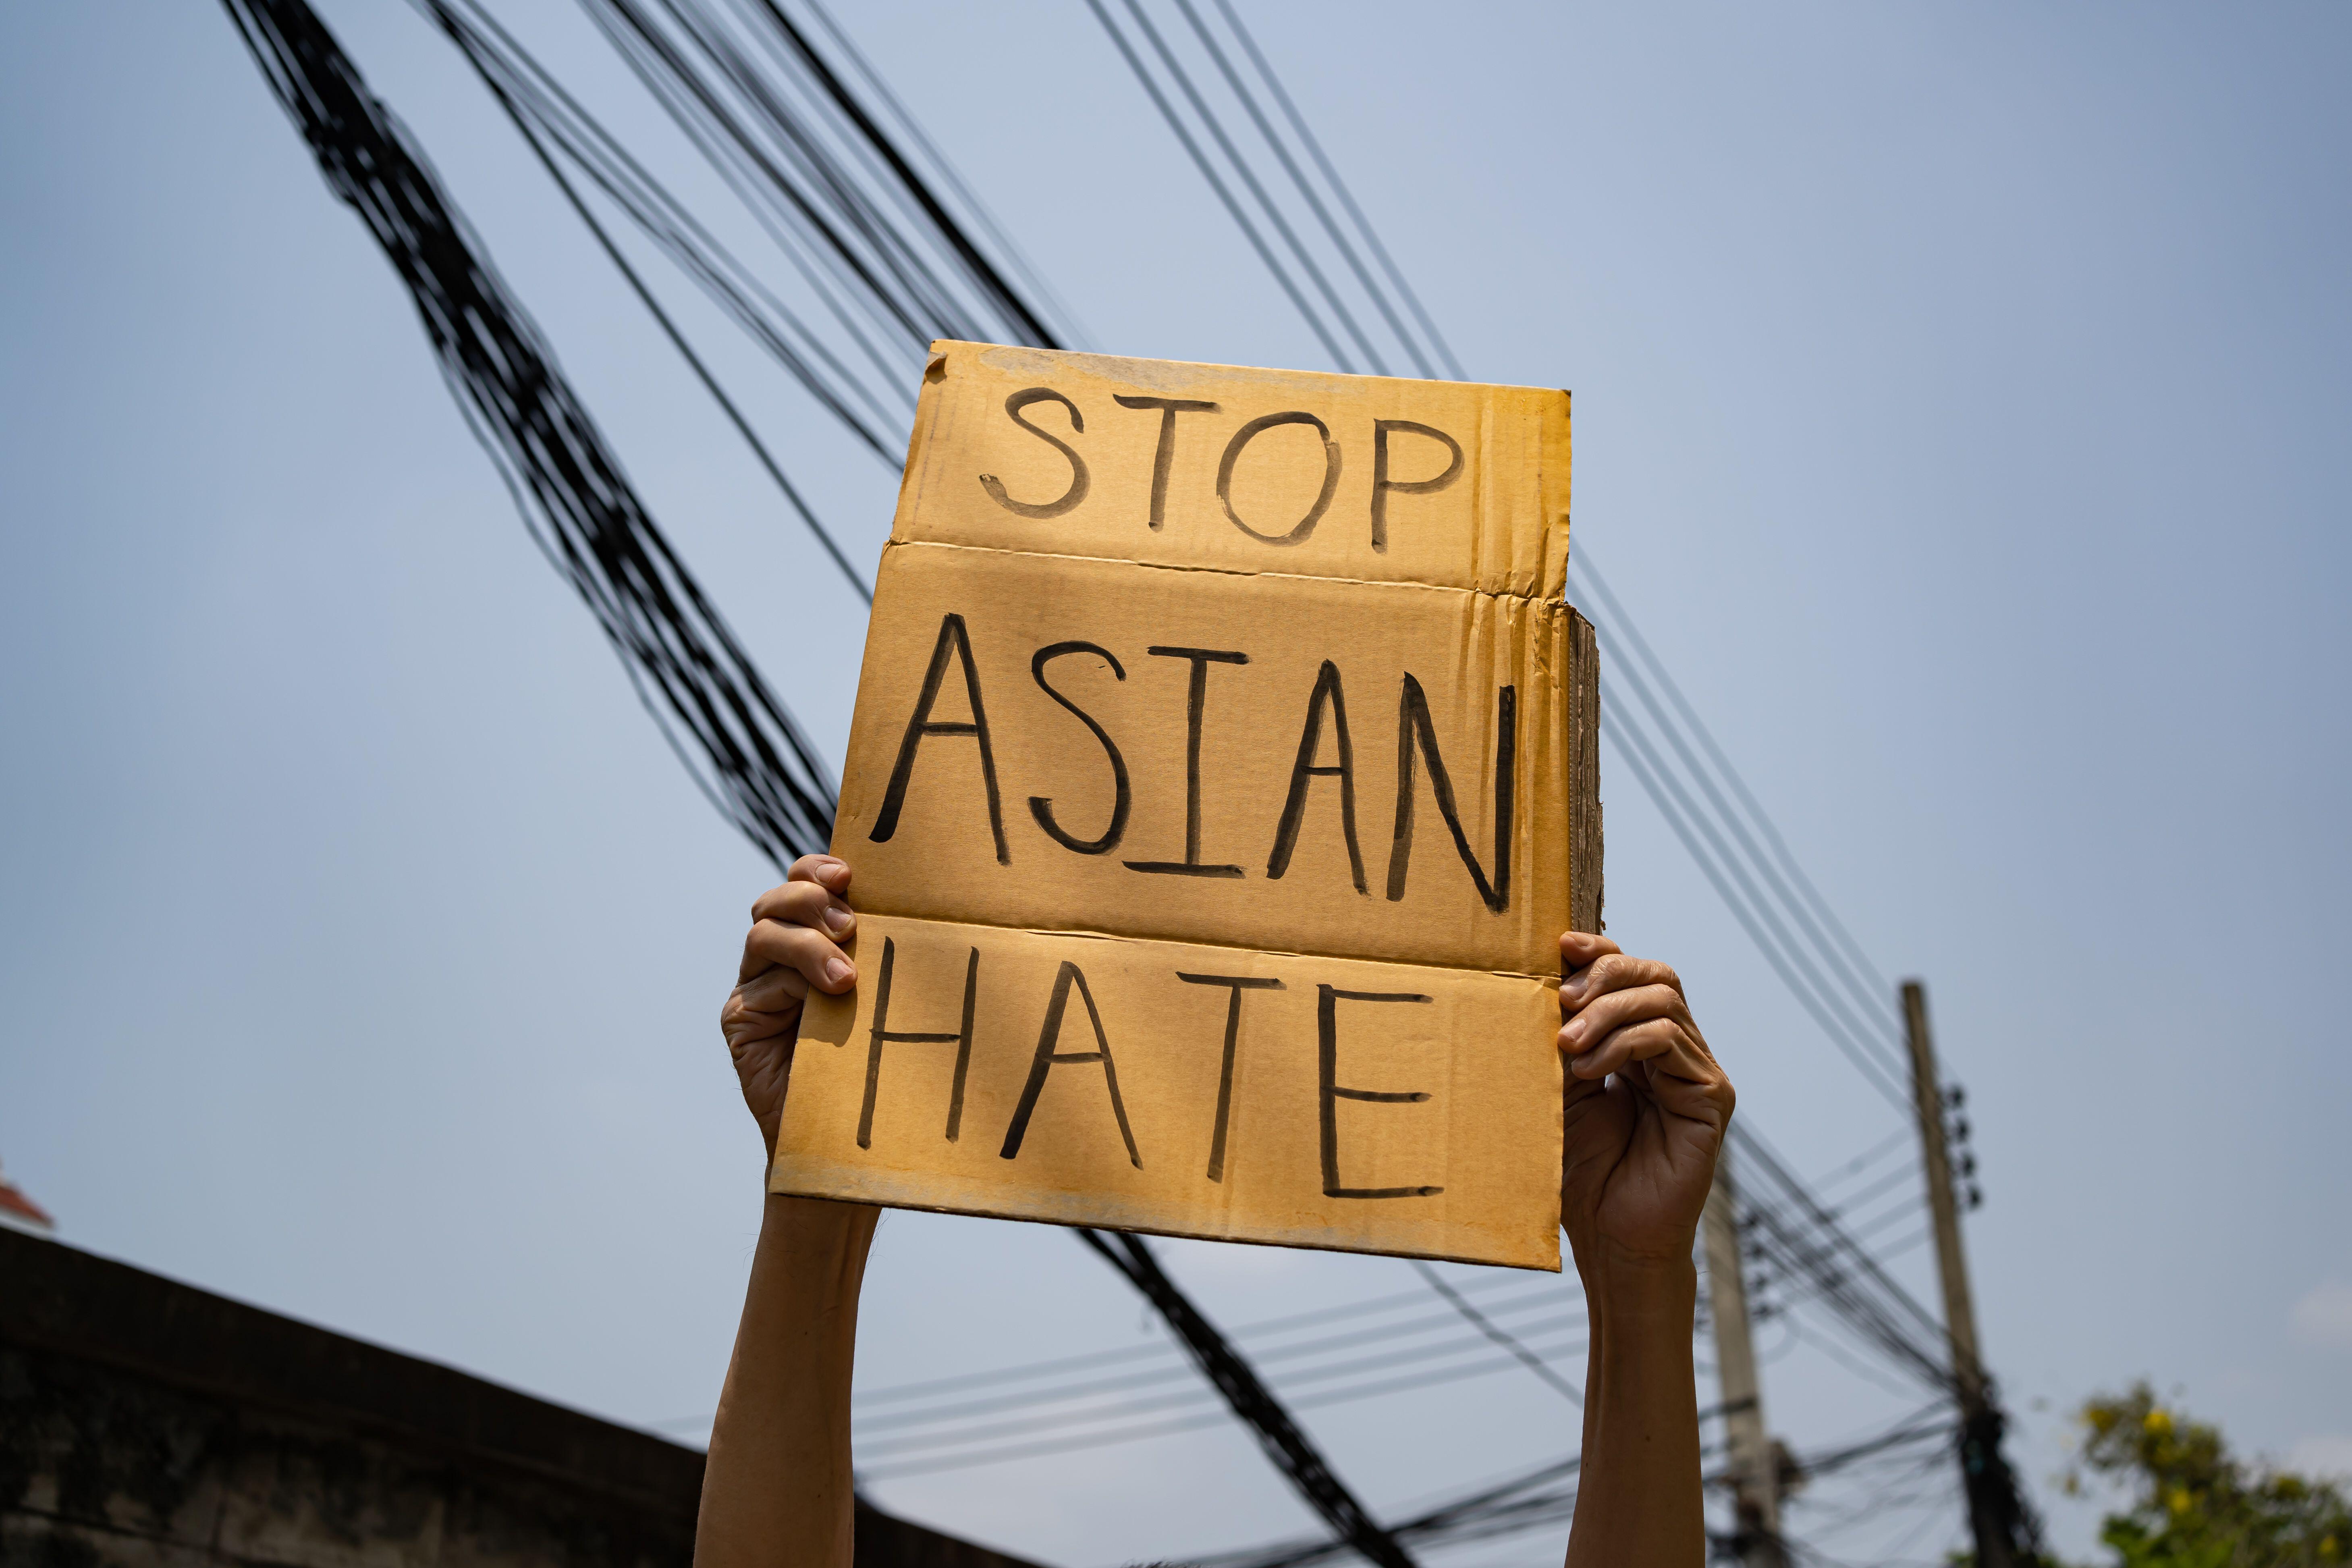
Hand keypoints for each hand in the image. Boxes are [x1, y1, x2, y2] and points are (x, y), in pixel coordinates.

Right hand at [721, 855, 858, 1159]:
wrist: (847, 1127)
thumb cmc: (878, 1054)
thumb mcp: (884, 992)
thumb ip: (883, 954)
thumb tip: (914, 912)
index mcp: (816, 938)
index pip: (805, 883)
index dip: (817, 869)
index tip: (848, 874)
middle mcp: (779, 956)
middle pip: (776, 901)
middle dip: (810, 900)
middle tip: (850, 925)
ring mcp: (756, 986)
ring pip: (764, 934)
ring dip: (807, 945)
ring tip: (845, 977)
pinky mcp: (741, 1019)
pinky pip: (760, 985)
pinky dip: (794, 985)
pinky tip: (825, 1003)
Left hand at [1556, 932, 1733, 1277]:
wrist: (1610, 1239)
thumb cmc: (1582, 1173)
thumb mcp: (1561, 1091)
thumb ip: (1562, 1040)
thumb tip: (1543, 982)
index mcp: (1640, 1044)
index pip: (1632, 973)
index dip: (1600, 951)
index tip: (1558, 946)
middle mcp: (1676, 1052)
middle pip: (1655, 973)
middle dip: (1604, 973)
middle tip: (1561, 998)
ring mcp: (1697, 1071)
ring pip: (1663, 998)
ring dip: (1607, 1010)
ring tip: (1567, 1042)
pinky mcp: (1710, 1095)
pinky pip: (1670, 1039)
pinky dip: (1624, 1042)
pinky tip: (1590, 1069)